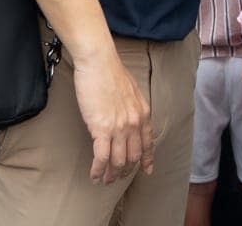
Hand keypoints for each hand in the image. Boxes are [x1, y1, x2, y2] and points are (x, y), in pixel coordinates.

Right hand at [71, 50, 151, 183]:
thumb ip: (132, 106)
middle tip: (117, 177)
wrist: (99, 62)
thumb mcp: (131, 90)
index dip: (147, 159)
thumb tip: (126, 114)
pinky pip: (101, 158)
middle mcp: (134, 124)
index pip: (147, 143)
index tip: (147, 170)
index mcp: (143, 114)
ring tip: (105, 180)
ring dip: (111, 174)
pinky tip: (94, 175)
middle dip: (125, 170)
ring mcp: (119, 128)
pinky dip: (98, 170)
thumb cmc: (110, 71)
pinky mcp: (101, 129)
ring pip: (117, 161)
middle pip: (132, 157)